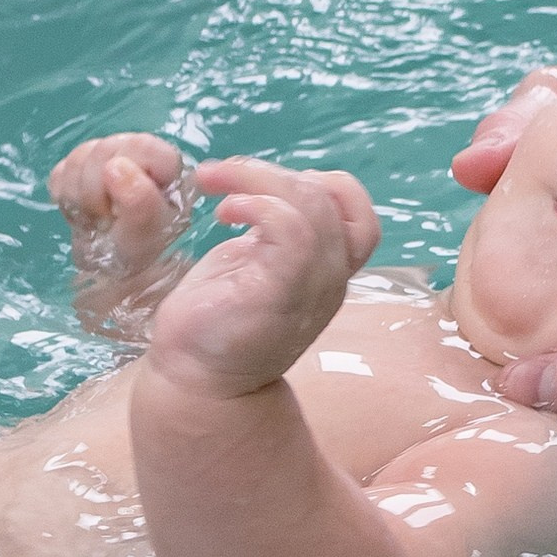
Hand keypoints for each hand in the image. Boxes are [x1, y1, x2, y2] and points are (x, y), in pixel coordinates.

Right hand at [50, 132, 192, 276]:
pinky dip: (65, 199)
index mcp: (164, 165)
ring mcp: (106, 159)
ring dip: (80, 199)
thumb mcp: (146, 235)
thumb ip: (139, 203)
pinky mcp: (79, 170)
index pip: (142, 146)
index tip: (120, 205)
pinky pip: (61, 171)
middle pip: (104, 149)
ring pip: (79, 157)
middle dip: (96, 193)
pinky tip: (82, 215)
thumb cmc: (141, 251)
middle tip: (106, 221)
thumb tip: (115, 165)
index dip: (126, 173)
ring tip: (95, 221)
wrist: (119, 267)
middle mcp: (136, 155)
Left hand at [147, 158, 381, 399]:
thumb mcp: (258, 264)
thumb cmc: (219, 321)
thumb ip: (279, 233)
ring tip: (216, 188)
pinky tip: (225, 214)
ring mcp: (309, 290)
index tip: (266, 187)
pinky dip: (258, 205)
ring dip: (258, 180)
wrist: (197, 384)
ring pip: (313, 207)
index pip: (359, 214)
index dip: (323, 184)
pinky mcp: (278, 296)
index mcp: (327, 270)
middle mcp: (330, 280)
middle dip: (273, 172)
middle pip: (332, 199)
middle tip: (220, 176)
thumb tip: (271, 188)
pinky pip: (291, 231)